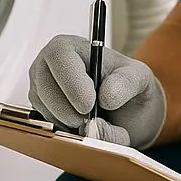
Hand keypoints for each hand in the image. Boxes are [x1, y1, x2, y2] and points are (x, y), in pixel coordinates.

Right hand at [27, 34, 165, 149]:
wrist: (126, 112)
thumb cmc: (128, 88)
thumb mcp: (139, 78)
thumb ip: (127, 82)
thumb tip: (105, 97)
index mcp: (71, 47)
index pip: (59, 56)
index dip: (72, 82)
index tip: (88, 105)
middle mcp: (49, 65)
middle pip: (44, 86)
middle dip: (67, 109)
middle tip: (89, 121)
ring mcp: (41, 89)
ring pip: (44, 110)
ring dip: (70, 124)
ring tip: (97, 122)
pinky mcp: (42, 112)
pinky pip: (47, 125)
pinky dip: (67, 133)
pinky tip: (84, 128)